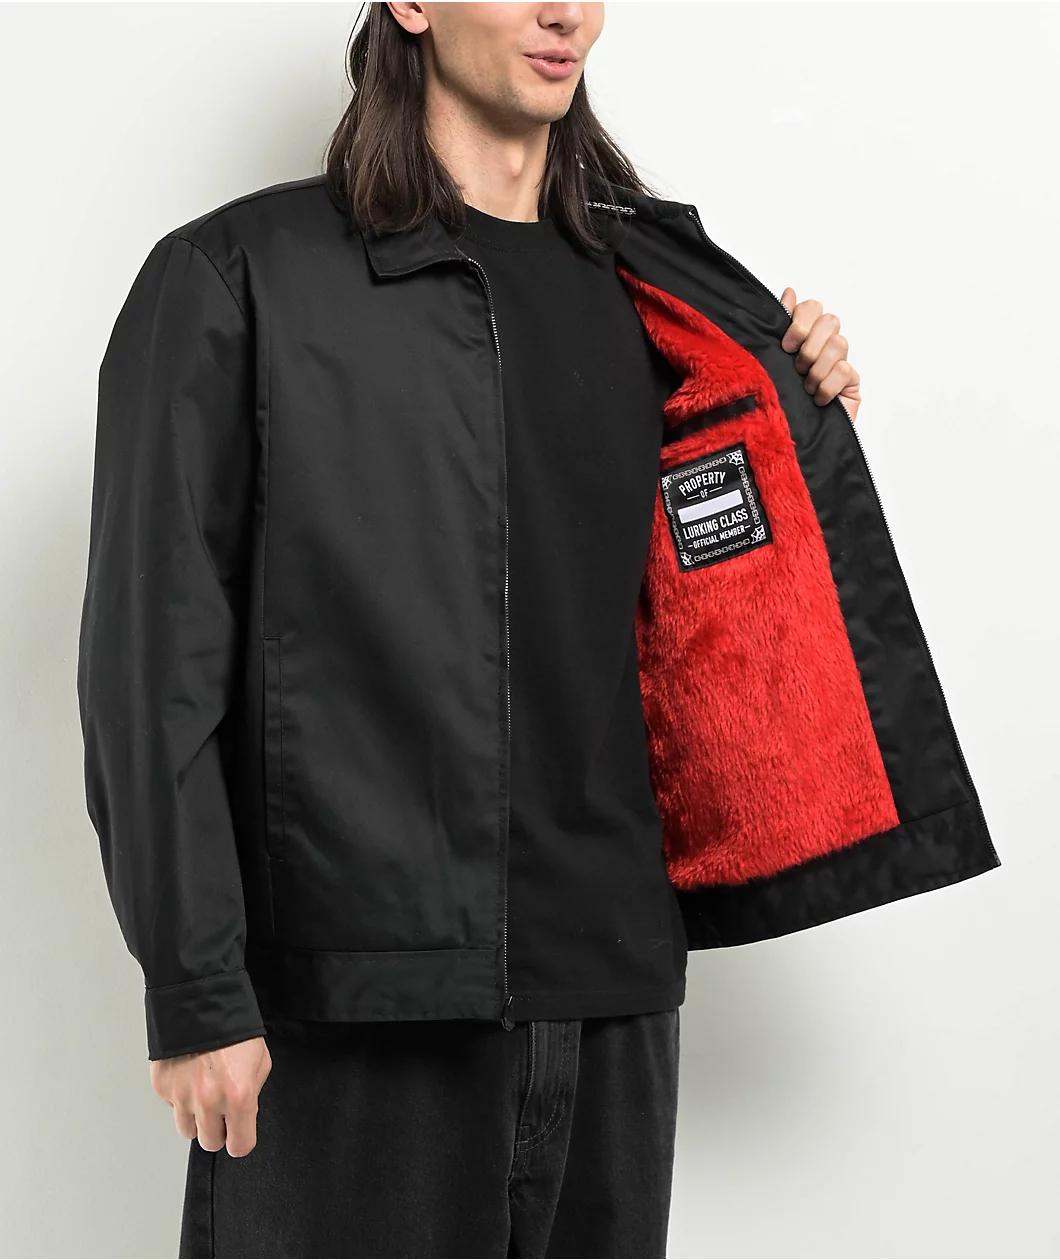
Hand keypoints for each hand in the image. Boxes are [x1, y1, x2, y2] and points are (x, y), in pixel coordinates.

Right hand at [150, 1036, 271, 1157]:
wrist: (201, 1001)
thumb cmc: (235, 1028)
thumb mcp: (260, 1061)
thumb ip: (253, 1092)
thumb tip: (244, 1112)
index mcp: (238, 1097)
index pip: (239, 1146)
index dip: (241, 1139)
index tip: (239, 1133)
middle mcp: (208, 1102)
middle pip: (210, 1142)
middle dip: (218, 1129)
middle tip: (221, 1109)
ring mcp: (182, 1096)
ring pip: (187, 1129)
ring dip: (196, 1117)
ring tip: (204, 1091)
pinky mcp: (162, 1087)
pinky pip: (172, 1105)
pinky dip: (180, 1096)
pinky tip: (189, 1074)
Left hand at [778, 288, 860, 423]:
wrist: (793, 440)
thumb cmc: (782, 400)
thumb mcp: (774, 362)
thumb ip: (781, 327)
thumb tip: (789, 292)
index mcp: (805, 337)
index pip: (812, 307)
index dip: (800, 322)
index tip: (786, 346)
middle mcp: (825, 345)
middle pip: (830, 320)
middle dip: (810, 344)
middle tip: (798, 367)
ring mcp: (840, 362)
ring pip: (839, 344)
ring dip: (817, 369)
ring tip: (806, 387)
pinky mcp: (852, 382)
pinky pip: (844, 370)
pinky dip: (826, 387)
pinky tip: (817, 400)